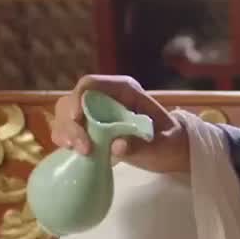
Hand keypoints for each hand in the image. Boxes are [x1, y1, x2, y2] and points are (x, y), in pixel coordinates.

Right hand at [51, 74, 189, 173]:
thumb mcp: (165, 145)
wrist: (173, 151)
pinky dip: (66, 141)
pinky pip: (69, 131)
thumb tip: (117, 145)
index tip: (78, 119)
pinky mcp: (91, 130)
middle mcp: (106, 98)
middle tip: (83, 148)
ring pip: (66, 116)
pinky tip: (74, 154)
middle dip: (71, 123)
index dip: (78, 98)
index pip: (90, 84)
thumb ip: (143, 145)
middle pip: (72, 101)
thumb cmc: (171, 142)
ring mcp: (96, 114)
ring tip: (80, 153)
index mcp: (124, 91)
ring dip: (66, 134)